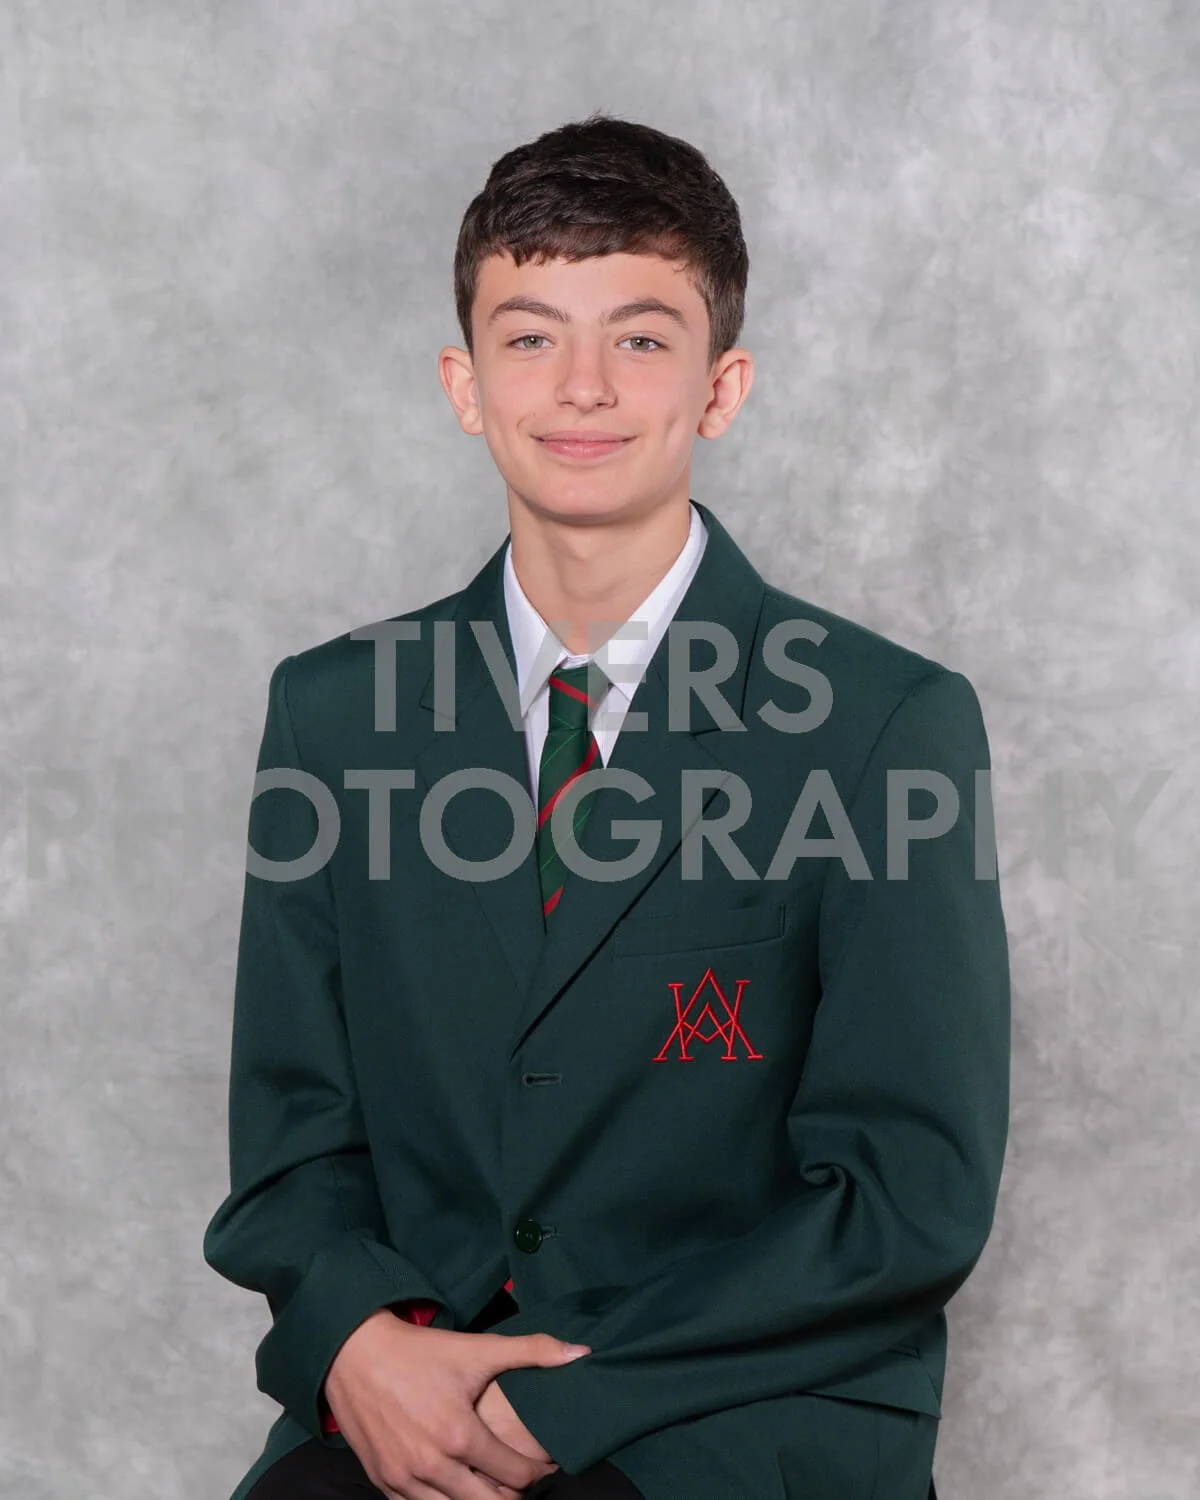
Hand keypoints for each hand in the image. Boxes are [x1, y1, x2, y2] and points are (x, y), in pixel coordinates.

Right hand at [323, 1307, 589, 1499]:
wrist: (354, 1353)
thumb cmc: (420, 1352)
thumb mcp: (477, 1348)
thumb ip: (532, 1351)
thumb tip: (581, 1353)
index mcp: (459, 1434)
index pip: (516, 1475)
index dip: (537, 1473)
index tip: (545, 1465)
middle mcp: (432, 1464)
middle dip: (511, 1496)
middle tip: (519, 1479)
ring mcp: (404, 1479)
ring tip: (491, 1486)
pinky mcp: (383, 1483)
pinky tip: (456, 1490)